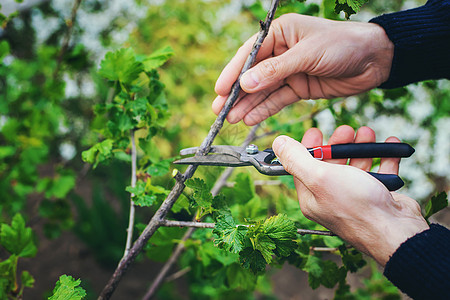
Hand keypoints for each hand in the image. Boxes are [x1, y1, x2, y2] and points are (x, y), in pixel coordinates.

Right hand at [213, 14, 393, 124]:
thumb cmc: (344, 44)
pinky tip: (250, 119)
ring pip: (263, 91)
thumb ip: (276, 71)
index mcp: (281, 32)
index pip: (250, 54)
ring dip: (247, 105)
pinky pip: (278, 100)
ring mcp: (290, 71)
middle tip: (219, 110)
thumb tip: (245, 84)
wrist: (375, 60)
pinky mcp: (300, 87)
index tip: (220, 89)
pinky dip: (264, 110)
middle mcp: (282, 51)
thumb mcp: (307, 54)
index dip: (233, 73)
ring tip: (230, 119)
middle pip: (253, 75)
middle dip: (236, 93)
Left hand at [272, 125, 428, 265]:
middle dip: (338, 144)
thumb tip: (278, 143)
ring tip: (368, 133)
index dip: (308, 148)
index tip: (316, 131)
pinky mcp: (377, 198)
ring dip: (361, 147)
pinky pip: (380, 173)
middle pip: (330, 165)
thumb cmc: (356, 207)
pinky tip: (390, 144)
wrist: (397, 232)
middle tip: (346, 130)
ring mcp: (355, 199)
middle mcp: (331, 199)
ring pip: (356, 166)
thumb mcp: (319, 178)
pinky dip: (384, 157)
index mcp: (312, 198)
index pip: (303, 168)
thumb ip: (297, 159)